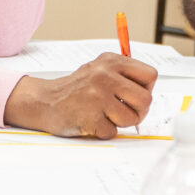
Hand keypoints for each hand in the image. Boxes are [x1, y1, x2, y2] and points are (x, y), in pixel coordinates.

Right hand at [7, 56, 157, 138]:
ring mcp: (97, 96)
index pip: (150, 75)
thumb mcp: (100, 68)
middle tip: (125, 113)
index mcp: (111, 62)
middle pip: (146, 100)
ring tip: (103, 115)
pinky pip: (112, 132)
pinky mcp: (90, 116)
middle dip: (138, 111)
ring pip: (131, 118)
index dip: (146, 89)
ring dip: (119, 123)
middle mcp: (105, 76)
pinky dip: (103, 131)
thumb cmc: (76, 88)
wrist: (44, 100)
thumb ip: (124, 75)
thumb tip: (149, 90)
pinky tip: (91, 121)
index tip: (135, 96)